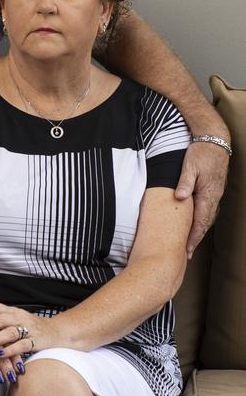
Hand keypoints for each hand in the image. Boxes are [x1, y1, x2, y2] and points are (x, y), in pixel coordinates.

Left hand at [0, 300, 57, 362]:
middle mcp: (19, 317)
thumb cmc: (26, 324)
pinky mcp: (36, 341)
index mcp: (11, 310)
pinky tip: (0, 355)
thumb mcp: (9, 314)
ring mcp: (28, 329)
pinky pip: (23, 345)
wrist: (54, 331)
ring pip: (10, 332)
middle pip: (0, 319)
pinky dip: (11, 350)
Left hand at [175, 141, 228, 257]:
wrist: (215, 141)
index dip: (193, 237)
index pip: (200, 221)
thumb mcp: (190, 166)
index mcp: (207, 194)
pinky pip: (208, 210)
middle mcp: (213, 197)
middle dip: (196, 239)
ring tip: (190, 243)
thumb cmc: (201, 153)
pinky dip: (202, 220)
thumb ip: (185, 182)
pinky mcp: (213, 190)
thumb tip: (180, 198)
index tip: (187, 250)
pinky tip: (196, 224)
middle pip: (205, 223)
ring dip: (199, 231)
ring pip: (207, 218)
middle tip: (187, 254)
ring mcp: (215, 194)